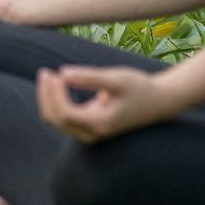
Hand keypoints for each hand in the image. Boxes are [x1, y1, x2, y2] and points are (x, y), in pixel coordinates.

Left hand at [36, 63, 171, 143]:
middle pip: (56, 121)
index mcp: (100, 124)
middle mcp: (93, 133)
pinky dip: (58, 101)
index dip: (53, 94)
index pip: (65, 114)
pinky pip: (66, 117)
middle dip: (46, 97)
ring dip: (49, 100)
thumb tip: (62, 73)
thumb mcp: (115, 78)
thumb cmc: (139, 87)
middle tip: (45, 71)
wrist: (158, 100)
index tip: (53, 73)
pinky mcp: (91, 124)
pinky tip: (58, 82)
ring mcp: (91, 131)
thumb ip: (89, 77)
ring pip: (59, 121)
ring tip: (48, 75)